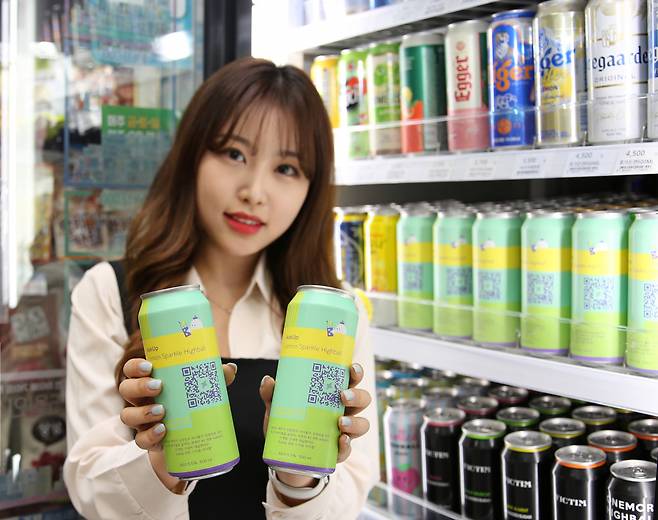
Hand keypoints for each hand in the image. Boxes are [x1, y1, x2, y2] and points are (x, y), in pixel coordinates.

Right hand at [119, 357, 237, 492]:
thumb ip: (216, 377)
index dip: (135, 366)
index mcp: (150, 381)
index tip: (149, 366)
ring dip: (142, 412)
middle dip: (139, 386)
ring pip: (127, 415)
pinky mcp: (148, 440)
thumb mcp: (204, 387)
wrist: (193, 436)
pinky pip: (140, 440)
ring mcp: (141, 421)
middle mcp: (141, 399)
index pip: (132, 370)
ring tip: (161, 411)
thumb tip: (231, 369)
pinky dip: (150, 436)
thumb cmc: (193, 401)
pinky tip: (163, 431)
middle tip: (159, 386)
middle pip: (126, 389)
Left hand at [259, 364, 370, 493]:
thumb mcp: (278, 407)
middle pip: (363, 399)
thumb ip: (272, 394)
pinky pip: (349, 449)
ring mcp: (344, 432)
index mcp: (333, 394)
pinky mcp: (339, 451)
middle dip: (357, 396)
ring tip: (340, 422)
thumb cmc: (289, 424)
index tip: (351, 368)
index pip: (351, 379)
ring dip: (355, 422)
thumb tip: (268, 380)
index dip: (356, 372)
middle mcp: (344, 411)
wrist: (285, 457)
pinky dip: (346, 445)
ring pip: (362, 424)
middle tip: (342, 395)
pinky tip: (339, 440)